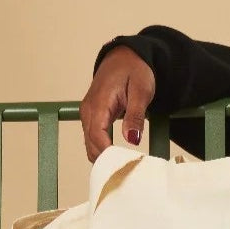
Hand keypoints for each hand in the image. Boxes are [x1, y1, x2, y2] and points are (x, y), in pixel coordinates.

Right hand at [80, 47, 155, 161]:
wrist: (126, 56)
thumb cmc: (135, 70)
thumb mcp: (141, 92)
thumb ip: (135, 116)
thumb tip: (132, 139)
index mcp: (99, 104)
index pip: (98, 137)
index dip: (109, 155)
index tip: (124, 167)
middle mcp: (88, 111)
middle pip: (91, 145)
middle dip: (107, 161)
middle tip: (127, 172)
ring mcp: (88, 113)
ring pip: (91, 144)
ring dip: (104, 157)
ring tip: (124, 167)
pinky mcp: (92, 116)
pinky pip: (94, 138)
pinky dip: (103, 149)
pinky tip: (118, 157)